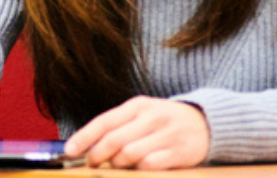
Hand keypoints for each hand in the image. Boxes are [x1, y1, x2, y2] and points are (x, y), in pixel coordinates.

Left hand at [64, 96, 209, 169]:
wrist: (207, 122)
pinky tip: (137, 170)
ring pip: (130, 154)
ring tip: (116, 166)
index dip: (84, 137)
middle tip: (91, 164)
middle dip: (97, 155)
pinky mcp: (179, 151)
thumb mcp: (142, 114)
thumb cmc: (164, 121)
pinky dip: (139, 170)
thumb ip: (118, 126)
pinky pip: (150, 165)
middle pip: (114, 139)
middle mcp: (151, 116)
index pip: (104, 121)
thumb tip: (88, 146)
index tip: (69, 150)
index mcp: (137, 105)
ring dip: (117, 164)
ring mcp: (166, 134)